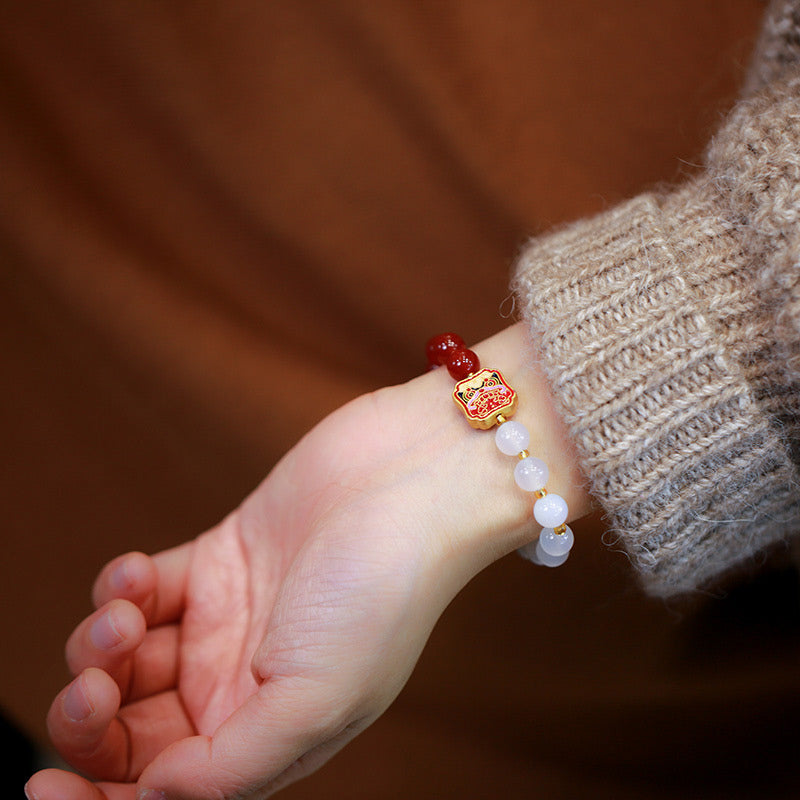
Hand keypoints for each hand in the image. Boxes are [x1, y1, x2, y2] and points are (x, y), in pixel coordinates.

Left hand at [27, 324, 589, 799]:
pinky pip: (143, 588)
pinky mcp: (218, 559)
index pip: (169, 789)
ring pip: (129, 659)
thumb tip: (152, 795)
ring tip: (124, 614)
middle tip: (94, 686)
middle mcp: (246, 684)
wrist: (411, 477)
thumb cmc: (386, 587)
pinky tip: (138, 571)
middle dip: (92, 718)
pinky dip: (122, 586)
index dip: (101, 799)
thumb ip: (232, 764)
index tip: (45, 789)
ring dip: (102, 644)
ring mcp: (230, 621)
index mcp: (272, 732)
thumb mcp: (320, 698)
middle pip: (135, 730)